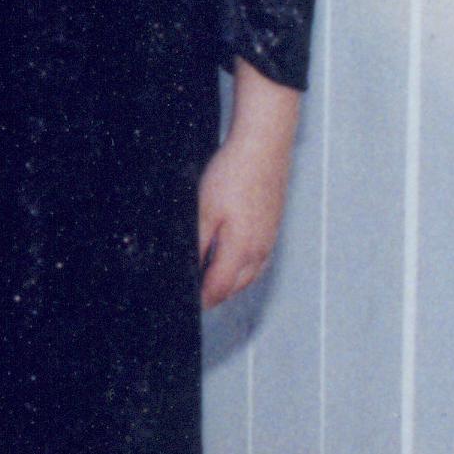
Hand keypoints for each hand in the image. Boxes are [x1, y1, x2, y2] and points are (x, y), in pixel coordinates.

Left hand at [198, 119, 293, 305]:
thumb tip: (187, 269)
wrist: (263, 147)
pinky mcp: (272, 228)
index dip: (199, 300)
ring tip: (205, 281)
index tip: (181, 306)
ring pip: (247, 275)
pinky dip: (240, 267)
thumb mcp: (204, 210)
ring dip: (227, 282)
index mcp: (242, 250)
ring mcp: (269, 240)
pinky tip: (228, 257)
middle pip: (234, 287)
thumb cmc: (233, 174)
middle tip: (190, 296)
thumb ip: (197, 244)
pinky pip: (256, 260)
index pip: (217, 290)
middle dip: (212, 295)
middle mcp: (260, 251)